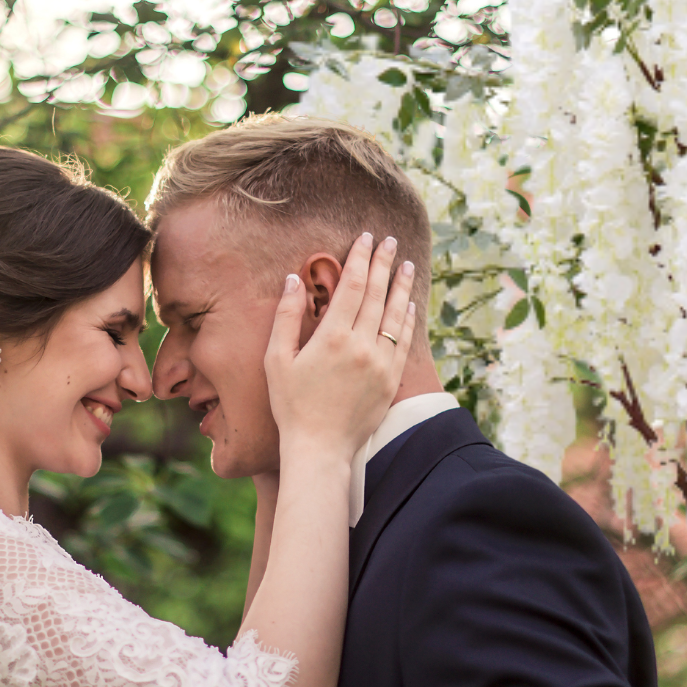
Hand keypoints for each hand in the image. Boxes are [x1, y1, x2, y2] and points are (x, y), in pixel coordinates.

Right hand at [265, 232, 417, 459]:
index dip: (361, 258)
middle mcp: (361, 346)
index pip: (352, 286)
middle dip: (384, 264)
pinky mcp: (391, 381)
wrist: (319, 448)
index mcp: (332, 337)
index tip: (366, 238)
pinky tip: (409, 305)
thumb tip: (294, 279)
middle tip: (390, 242)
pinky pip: (404, 342)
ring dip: (401, 287)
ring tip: (407, 265)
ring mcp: (380, 363)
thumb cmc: (291, 405)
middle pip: (377, 294)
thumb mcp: (276, 359)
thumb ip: (286, 317)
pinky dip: (408, 320)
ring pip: (396, 315)